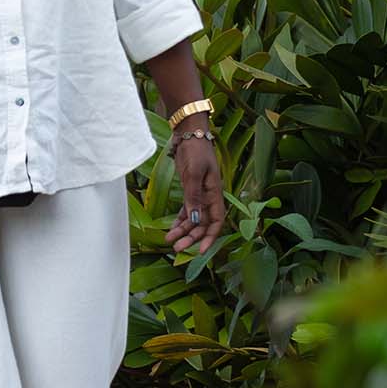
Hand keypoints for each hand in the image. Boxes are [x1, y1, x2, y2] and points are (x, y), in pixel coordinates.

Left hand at [163, 123, 225, 254]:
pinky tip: (172, 230)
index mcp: (215, 194)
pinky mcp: (190, 191)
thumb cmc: (196, 152)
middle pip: (202, 224)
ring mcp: (199, 195)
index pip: (216, 222)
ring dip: (183, 231)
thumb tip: (194, 219)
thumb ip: (194, 196)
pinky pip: (187, 211)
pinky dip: (180, 221)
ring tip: (170, 241)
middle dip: (191, 237)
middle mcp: (209, 197)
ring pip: (193, 219)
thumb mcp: (194, 173)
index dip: (210, 238)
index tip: (200, 251)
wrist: (190, 135)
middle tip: (176, 248)